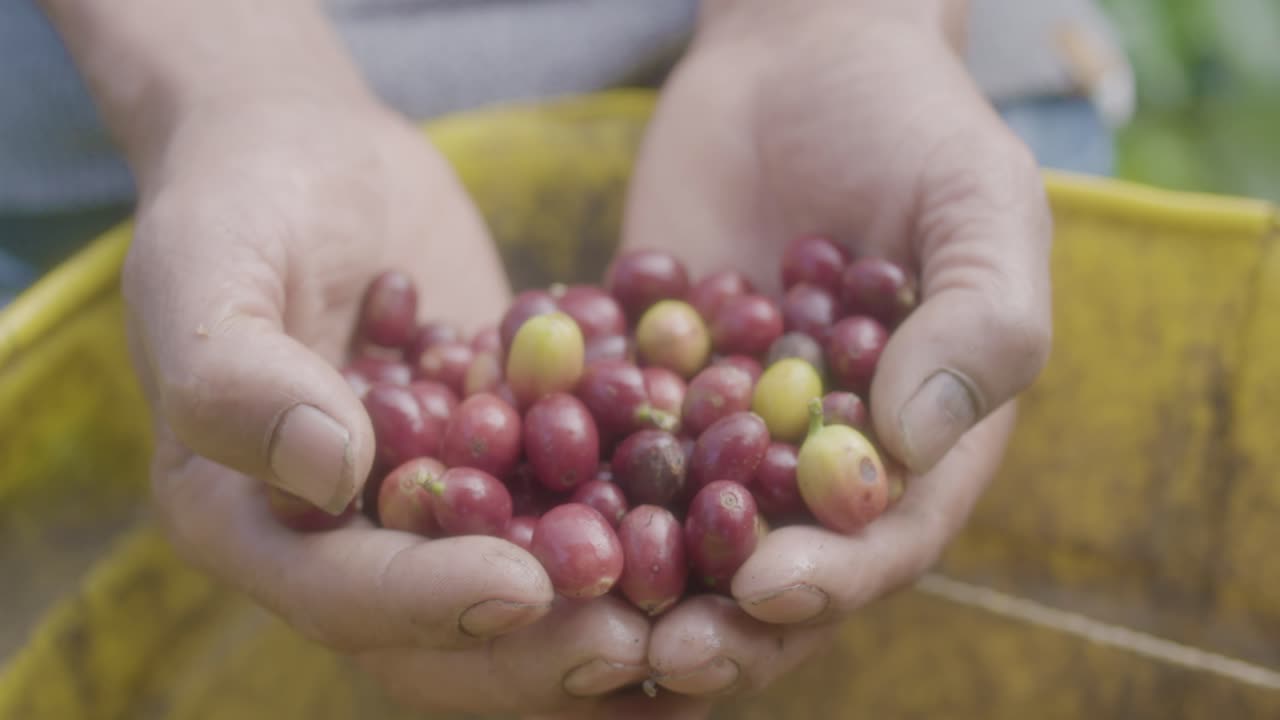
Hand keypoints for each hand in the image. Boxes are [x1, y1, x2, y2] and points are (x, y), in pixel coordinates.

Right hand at [122, 92, 659, 714]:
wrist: (313, 152)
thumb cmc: (238, 200)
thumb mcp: (206, 273)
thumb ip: (240, 380)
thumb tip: (331, 476)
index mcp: (249, 524)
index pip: (343, 594)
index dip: (431, 604)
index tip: (524, 587)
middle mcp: (346, 540)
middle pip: (444, 636)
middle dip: (538, 647)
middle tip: (635, 637)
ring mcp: (435, 507)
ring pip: (523, 598)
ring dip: (606, 618)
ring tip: (698, 622)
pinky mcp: (510, 463)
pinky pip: (573, 510)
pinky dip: (641, 530)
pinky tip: (720, 528)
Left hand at [620, 0, 1051, 697]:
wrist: (796, 55)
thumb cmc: (912, 122)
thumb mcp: (977, 205)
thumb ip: (980, 321)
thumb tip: (915, 441)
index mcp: (917, 444)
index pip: (883, 539)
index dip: (831, 576)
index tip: (767, 589)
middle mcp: (815, 457)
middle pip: (774, 566)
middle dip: (722, 619)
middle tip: (659, 652)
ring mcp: (723, 428)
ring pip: (675, 533)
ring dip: (628, 583)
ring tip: (574, 612)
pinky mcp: (643, 386)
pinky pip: (598, 446)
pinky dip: (555, 482)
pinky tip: (503, 509)